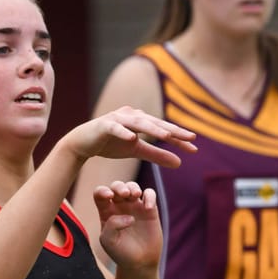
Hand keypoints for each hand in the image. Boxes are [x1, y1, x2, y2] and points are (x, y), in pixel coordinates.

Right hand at [64, 107, 195, 167]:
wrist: (83, 143)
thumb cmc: (110, 144)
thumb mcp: (136, 150)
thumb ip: (157, 155)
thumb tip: (179, 163)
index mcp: (141, 120)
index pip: (163, 129)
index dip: (179, 138)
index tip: (194, 149)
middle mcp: (131, 115)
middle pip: (155, 123)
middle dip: (173, 131)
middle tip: (190, 138)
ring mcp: (117, 118)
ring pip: (138, 123)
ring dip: (152, 129)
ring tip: (167, 136)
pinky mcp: (103, 125)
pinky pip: (115, 128)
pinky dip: (123, 132)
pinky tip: (132, 138)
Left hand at [94, 181, 161, 270]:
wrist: (140, 262)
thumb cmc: (121, 252)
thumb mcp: (108, 241)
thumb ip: (111, 226)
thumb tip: (129, 216)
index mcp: (106, 212)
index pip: (100, 194)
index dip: (102, 191)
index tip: (108, 197)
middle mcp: (119, 206)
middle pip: (116, 186)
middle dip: (119, 186)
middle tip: (124, 194)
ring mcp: (135, 207)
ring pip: (132, 187)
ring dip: (133, 187)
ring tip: (135, 195)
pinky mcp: (150, 210)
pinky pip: (150, 194)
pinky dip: (149, 196)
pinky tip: (148, 207)